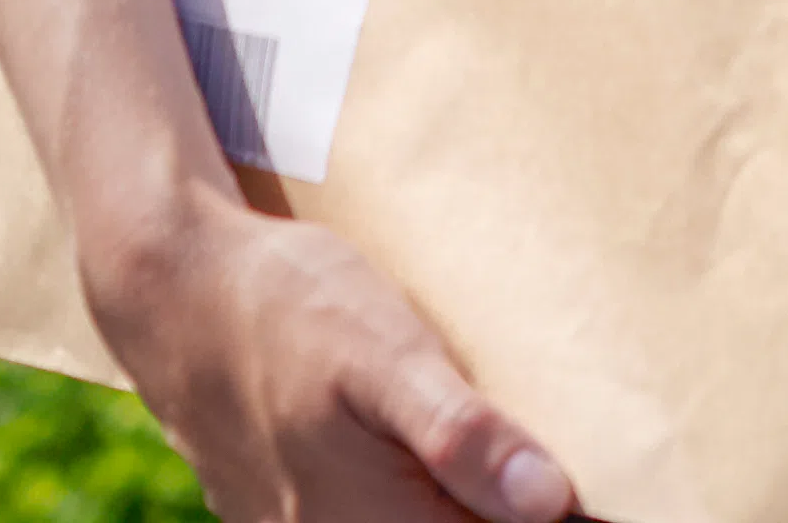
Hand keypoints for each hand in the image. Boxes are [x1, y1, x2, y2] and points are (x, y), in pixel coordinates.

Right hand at [96, 197, 577, 522]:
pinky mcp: (294, 514)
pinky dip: (430, 487)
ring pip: (427, 517)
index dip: (570, 508)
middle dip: (521, 498)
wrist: (170, 288)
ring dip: (472, 490)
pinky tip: (449, 448)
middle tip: (579, 456)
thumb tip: (546, 503)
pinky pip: (383, 511)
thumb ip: (461, 436)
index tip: (616, 482)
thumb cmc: (284, 308)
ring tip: (524, 448)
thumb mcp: (384, 353)